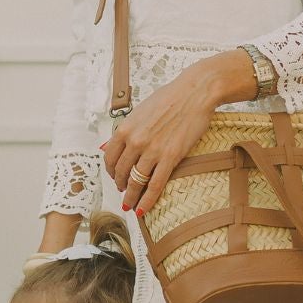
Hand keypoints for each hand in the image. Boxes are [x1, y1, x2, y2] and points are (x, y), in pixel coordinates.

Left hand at [100, 68, 219, 218]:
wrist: (195, 93)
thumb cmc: (170, 98)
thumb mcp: (140, 111)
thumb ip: (125, 130)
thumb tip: (107, 145)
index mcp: (125, 129)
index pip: (109, 158)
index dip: (111, 171)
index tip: (115, 176)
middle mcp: (135, 141)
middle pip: (121, 172)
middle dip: (120, 185)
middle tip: (123, 191)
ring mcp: (152, 151)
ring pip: (135, 182)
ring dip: (130, 197)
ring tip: (130, 205)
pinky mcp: (170, 157)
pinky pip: (155, 185)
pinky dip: (147, 201)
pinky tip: (142, 210)